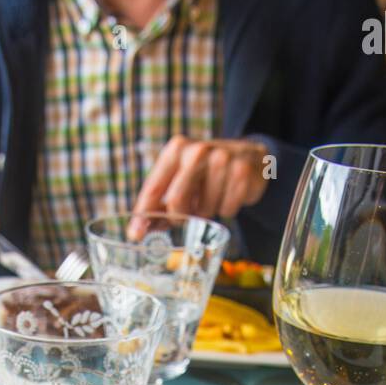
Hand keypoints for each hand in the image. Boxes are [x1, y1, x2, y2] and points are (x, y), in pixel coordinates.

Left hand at [132, 136, 269, 230]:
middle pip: (176, 201)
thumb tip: (138, 230)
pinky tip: (228, 196)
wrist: (250, 157)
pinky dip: (226, 210)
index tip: (135, 234)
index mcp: (176, 149)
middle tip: (187, 216)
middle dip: (180, 217)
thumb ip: (160, 203)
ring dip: (206, 213)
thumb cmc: (207, 173)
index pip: (154, 187)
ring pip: (205, 210)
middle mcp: (197, 150)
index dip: (143, 213)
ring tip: (212, 198)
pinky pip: (227, 210)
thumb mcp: (181, 178)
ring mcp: (222, 159)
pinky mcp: (242, 172)